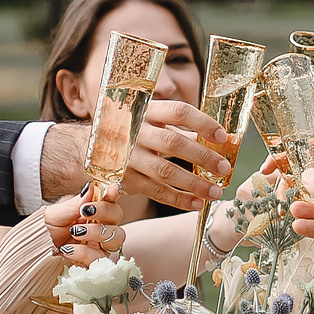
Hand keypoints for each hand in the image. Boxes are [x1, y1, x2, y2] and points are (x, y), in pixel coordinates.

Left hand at [43, 189, 143, 264]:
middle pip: (118, 217)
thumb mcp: (55, 214)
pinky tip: (68, 250)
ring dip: (96, 233)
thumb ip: (75, 203)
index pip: (109, 201)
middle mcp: (100, 228)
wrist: (35, 253)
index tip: (112, 190)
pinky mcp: (95, 264)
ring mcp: (99, 247)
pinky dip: (84, 252)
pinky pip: (99, 258)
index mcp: (92, 212)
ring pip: (115, 239)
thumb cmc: (47, 231)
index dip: (114, 194)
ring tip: (75, 232)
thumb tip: (91, 187)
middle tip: (85, 211)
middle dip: (105, 212)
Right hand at [117, 99, 230, 213]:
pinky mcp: (124, 179)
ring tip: (214, 192)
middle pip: (173, 143)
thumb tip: (220, 141)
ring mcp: (127, 157)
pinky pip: (156, 191)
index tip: (223, 137)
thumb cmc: (132, 130)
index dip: (203, 123)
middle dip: (202, 157)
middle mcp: (134, 130)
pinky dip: (178, 199)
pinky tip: (196, 203)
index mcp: (146, 110)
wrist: (89, 145)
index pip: (179, 111)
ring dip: (194, 184)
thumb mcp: (153, 122)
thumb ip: (181, 130)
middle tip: (224, 169)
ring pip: (165, 172)